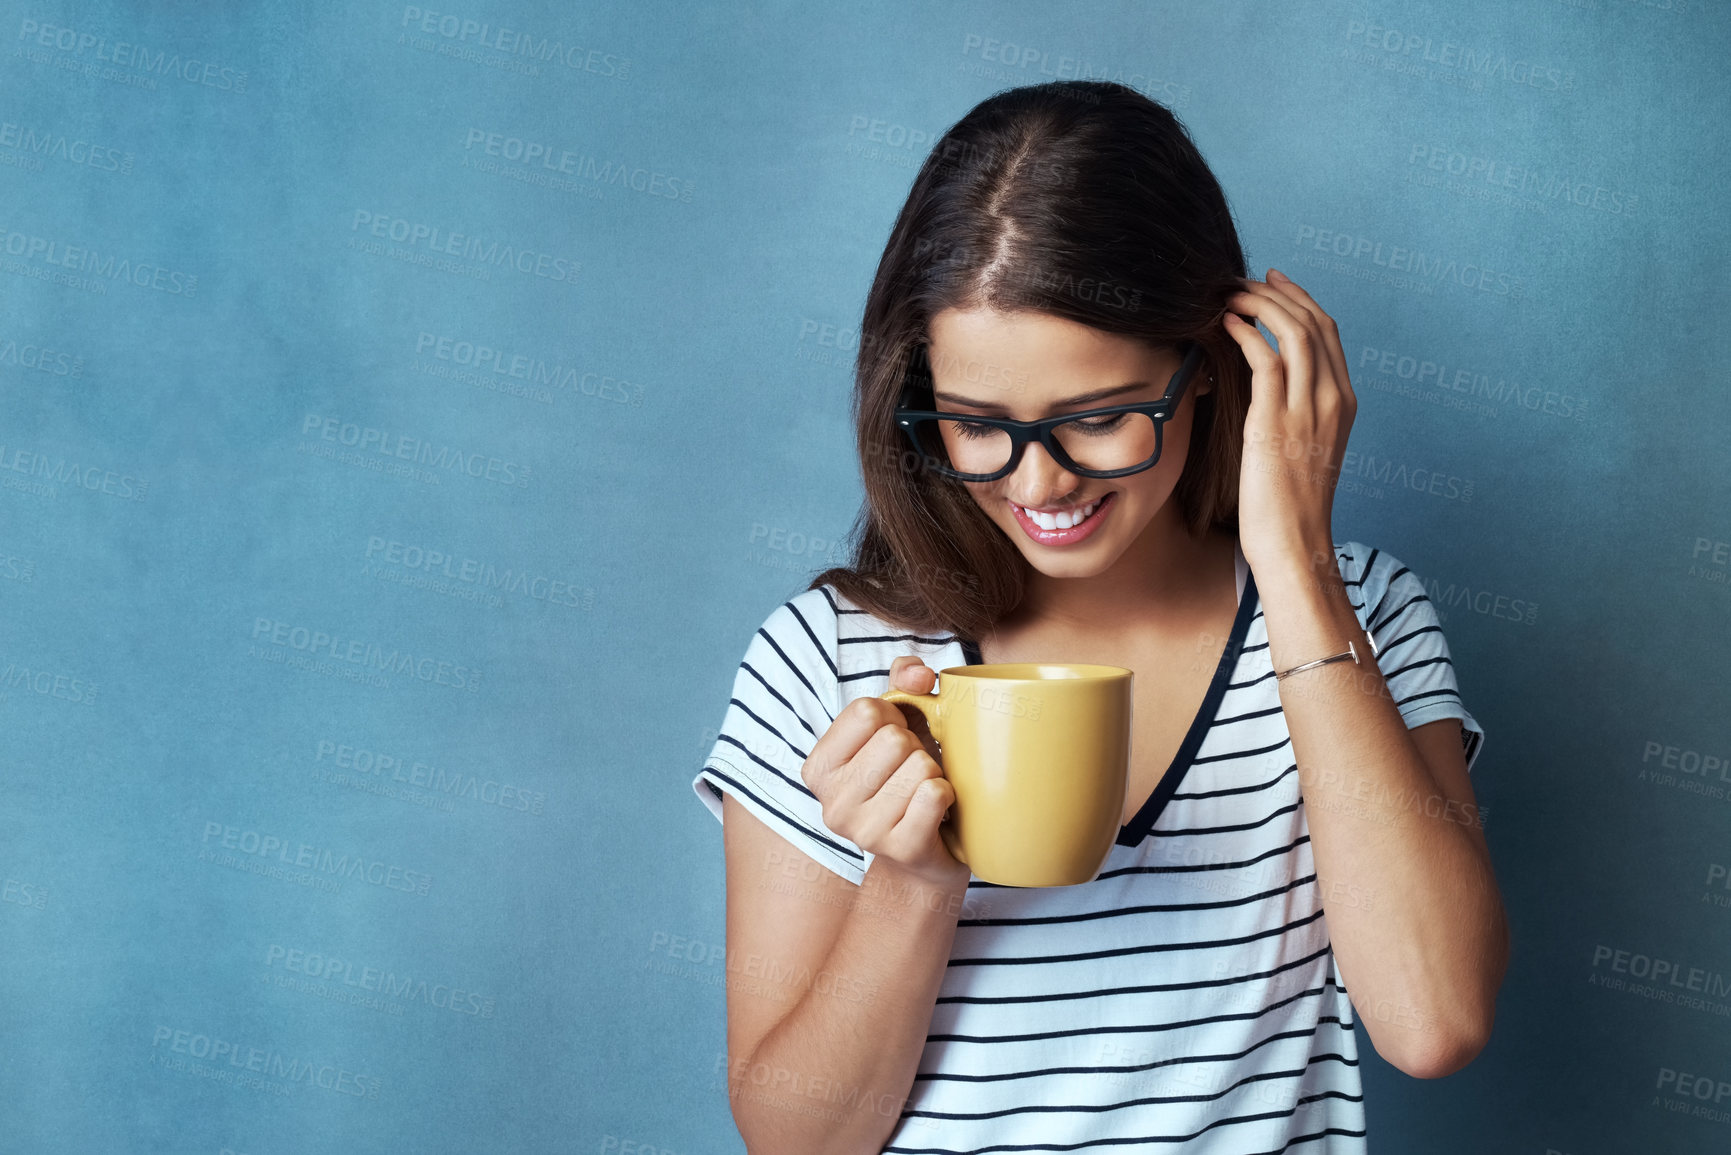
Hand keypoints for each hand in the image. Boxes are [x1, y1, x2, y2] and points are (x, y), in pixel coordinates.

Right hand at [800, 655, 968, 891]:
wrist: (924, 852)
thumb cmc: (905, 777)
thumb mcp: (897, 722)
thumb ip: (903, 680)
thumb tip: (919, 676)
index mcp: (818, 769)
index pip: (865, 711)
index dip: (893, 718)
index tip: (893, 742)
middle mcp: (832, 804)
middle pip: (895, 739)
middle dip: (916, 748)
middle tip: (911, 772)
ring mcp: (865, 832)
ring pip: (920, 766)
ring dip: (933, 773)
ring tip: (922, 792)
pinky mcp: (902, 849)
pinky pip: (935, 794)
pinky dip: (947, 794)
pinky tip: (938, 810)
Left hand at [1222, 269, 1356, 578]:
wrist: (1293, 542)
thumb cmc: (1288, 504)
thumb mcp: (1302, 448)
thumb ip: (1294, 413)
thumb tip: (1265, 389)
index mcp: (1343, 401)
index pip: (1327, 332)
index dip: (1299, 300)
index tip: (1272, 282)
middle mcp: (1331, 398)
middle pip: (1313, 321)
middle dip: (1278, 292)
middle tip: (1242, 280)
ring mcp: (1308, 407)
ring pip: (1292, 330)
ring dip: (1260, 304)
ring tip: (1229, 294)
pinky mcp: (1276, 420)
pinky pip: (1266, 358)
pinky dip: (1248, 333)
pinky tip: (1227, 324)